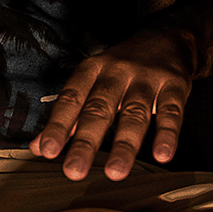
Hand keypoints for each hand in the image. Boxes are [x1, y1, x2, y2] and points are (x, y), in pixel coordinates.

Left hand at [29, 30, 193, 181]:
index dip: (58, 125)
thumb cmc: (121, 69)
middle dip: (85, 142)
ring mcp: (146, 78)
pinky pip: (171, 112)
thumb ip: (68, 116)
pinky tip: (162, 156)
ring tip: (115, 173)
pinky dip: (167, 134)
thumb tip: (38, 148)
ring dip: (125, 145)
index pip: (71, 99)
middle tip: (73, 171)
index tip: (47, 151)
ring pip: (134, 113)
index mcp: (91, 70)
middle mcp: (117, 71)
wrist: (167, 38)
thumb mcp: (92, 82)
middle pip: (99, 109)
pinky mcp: (174, 85)